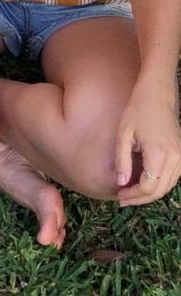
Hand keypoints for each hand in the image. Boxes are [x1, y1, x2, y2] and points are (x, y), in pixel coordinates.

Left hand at [115, 79, 180, 205]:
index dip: (134, 195)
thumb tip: (121, 184)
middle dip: (140, 198)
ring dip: (150, 193)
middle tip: (123, 200)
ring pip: (168, 186)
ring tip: (131, 194)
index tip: (120, 196)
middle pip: (160, 190)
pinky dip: (159, 184)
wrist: (157, 95)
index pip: (148, 186)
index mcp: (159, 154)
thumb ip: (122, 161)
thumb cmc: (137, 111)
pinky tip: (144, 183)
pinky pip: (173, 177)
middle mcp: (175, 158)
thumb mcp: (123, 134)